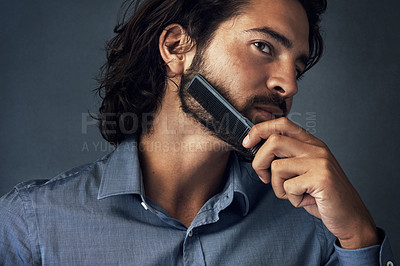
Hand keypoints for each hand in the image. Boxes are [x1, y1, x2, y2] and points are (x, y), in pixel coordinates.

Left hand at [242, 117, 377, 248]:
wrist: (350, 216)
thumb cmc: (321, 195)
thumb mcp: (303, 170)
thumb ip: (286, 157)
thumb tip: (257, 150)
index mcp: (310, 143)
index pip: (281, 124)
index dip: (259, 130)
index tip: (248, 143)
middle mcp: (316, 148)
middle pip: (273, 141)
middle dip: (259, 162)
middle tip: (264, 177)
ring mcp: (320, 162)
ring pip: (277, 167)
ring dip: (277, 187)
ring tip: (293, 193)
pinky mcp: (322, 178)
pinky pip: (289, 186)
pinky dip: (291, 199)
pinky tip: (305, 200)